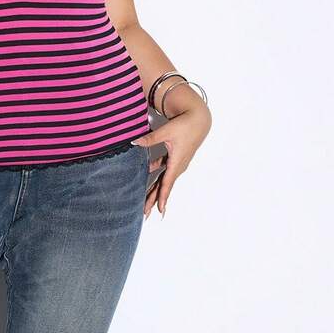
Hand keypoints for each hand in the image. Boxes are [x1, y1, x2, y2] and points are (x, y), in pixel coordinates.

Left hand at [131, 105, 210, 219]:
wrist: (199, 119)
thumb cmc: (186, 125)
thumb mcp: (167, 132)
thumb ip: (150, 139)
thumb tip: (134, 142)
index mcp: (176, 162)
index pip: (167, 183)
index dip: (162, 197)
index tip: (159, 210)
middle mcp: (177, 165)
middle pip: (163, 186)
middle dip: (154, 200)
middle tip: (145, 214)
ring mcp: (177, 162)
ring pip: (164, 180)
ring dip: (155, 190)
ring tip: (147, 202)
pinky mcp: (176, 157)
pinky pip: (164, 170)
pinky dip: (157, 175)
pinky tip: (147, 174)